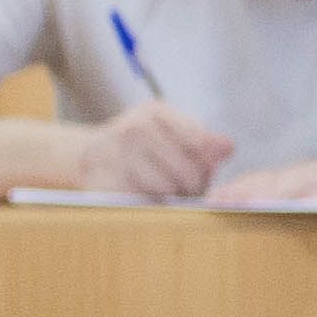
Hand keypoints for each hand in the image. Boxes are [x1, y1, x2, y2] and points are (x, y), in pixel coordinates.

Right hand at [71, 100, 233, 197]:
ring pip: (168, 190)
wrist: (89, 156)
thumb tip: (228, 147)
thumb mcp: (170, 131)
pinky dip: (151, 205)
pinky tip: (146, 197)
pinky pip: (144, 202)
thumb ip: (203, 140)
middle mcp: (134, 129)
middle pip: (188, 171)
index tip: (202, 172)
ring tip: (166, 193)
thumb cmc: (139, 144)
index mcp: (156, 111)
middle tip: (187, 190)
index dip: (207, 165)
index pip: (201, 143)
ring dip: (172, 199)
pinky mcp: (105, 181)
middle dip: (194, 187)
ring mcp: (117, 154)